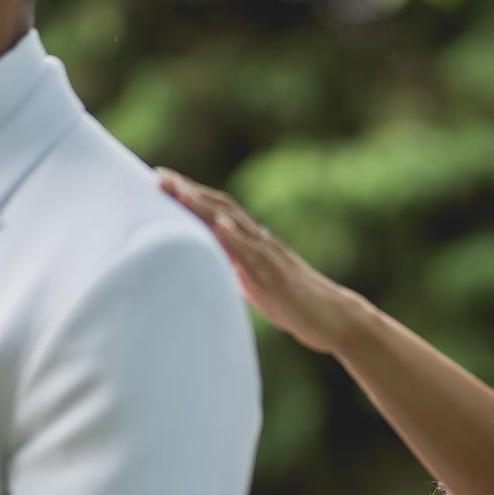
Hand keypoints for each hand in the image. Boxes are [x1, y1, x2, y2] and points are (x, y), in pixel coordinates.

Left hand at [157, 168, 368, 355]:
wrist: (334, 318)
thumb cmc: (293, 304)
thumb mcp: (255, 284)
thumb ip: (234, 270)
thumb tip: (208, 269)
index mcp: (251, 244)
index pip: (217, 212)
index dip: (190, 196)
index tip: (162, 181)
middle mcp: (260, 241)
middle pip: (222, 208)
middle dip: (190, 191)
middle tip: (160, 176)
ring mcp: (269, 255)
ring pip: (236, 223)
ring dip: (207, 206)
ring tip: (182, 191)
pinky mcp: (278, 274)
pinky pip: (256, 252)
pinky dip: (236, 237)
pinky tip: (219, 225)